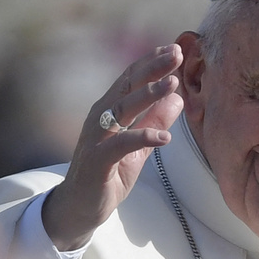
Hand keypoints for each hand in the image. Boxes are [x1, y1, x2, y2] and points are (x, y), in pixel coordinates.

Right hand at [43, 45, 183, 249]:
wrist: (80, 209)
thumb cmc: (108, 175)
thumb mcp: (139, 147)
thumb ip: (155, 121)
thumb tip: (179, 98)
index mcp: (108, 111)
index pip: (130, 80)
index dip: (151, 63)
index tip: (173, 49)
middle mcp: (100, 119)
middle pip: (127, 87)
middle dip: (152, 69)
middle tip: (176, 54)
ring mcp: (96, 139)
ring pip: (122, 110)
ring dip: (148, 95)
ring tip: (173, 84)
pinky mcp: (97, 161)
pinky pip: (120, 145)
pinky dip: (143, 137)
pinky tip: (166, 137)